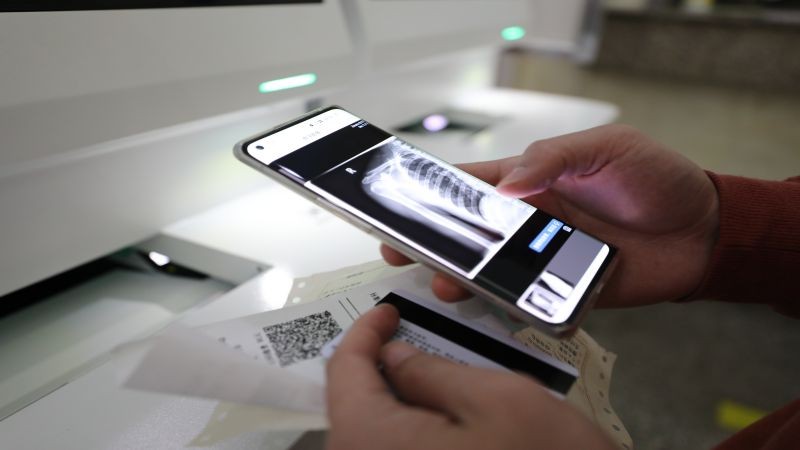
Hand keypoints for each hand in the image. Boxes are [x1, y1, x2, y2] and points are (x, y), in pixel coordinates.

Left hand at [326, 305, 614, 449]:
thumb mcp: (499, 400)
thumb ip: (433, 370)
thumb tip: (392, 355)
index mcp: (372, 440)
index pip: (343, 371)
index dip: (364, 332)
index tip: (389, 311)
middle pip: (352, 404)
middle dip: (380, 364)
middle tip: (414, 335)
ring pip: (373, 431)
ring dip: (397, 397)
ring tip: (434, 371)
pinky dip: (410, 426)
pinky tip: (444, 415)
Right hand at [382, 124, 718, 307]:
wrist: (703, 232)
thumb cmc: (657, 180)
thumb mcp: (606, 149)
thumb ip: (553, 159)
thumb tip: (505, 186)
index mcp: (533, 181)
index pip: (472, 184)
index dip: (434, 192)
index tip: (399, 201)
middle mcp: (531, 222)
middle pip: (470, 235)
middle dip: (433, 243)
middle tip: (401, 251)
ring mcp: (545, 259)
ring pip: (492, 273)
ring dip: (465, 280)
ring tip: (447, 284)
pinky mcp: (565, 291)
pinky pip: (529, 302)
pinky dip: (508, 308)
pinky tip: (491, 308)